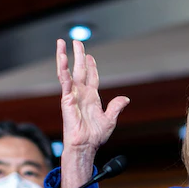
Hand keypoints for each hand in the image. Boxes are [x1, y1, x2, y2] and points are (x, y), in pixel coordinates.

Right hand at [56, 38, 128, 187]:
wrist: (86, 145)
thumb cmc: (95, 136)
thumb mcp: (110, 119)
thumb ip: (116, 107)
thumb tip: (126, 99)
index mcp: (91, 97)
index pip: (91, 77)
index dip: (91, 66)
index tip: (90, 56)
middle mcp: (81, 94)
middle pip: (79, 70)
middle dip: (78, 55)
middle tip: (77, 42)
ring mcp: (72, 95)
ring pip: (68, 72)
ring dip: (65, 57)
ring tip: (62, 43)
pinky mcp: (66, 98)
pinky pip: (64, 81)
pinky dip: (63, 69)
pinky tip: (62, 57)